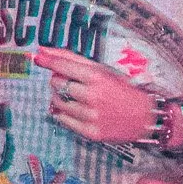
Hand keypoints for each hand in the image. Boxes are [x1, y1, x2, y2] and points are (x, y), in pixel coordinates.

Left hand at [37, 46, 161, 147]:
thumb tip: (45, 51)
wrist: (146, 117)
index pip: (64, 66)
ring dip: (60, 96)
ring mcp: (91, 116)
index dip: (47, 60)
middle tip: (71, 82)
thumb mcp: (104, 70)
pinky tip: (76, 109)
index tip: (36, 56)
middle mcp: (92, 96)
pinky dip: (64, 113)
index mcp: (97, 77)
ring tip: (74, 96)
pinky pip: (63, 120)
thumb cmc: (124, 89)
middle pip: (57, 83)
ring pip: (58, 102)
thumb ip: (75, 61)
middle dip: (59, 80)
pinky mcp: (91, 132)